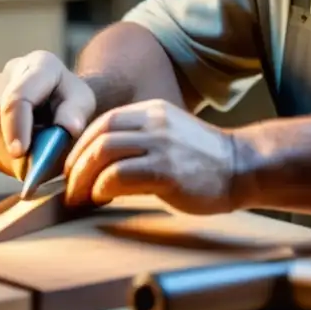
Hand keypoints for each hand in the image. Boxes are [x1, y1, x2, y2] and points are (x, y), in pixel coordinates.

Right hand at [0, 50, 96, 177]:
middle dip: (9, 147)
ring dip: (4, 154)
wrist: (62, 103)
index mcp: (40, 65)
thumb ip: (76, 114)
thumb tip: (69, 127)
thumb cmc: (74, 105)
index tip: (20, 152)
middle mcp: (11, 72)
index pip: (19, 95)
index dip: (16, 125)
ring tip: (30, 166)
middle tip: (29, 171)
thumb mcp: (84, 105)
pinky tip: (19, 160)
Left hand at [63, 99, 237, 214]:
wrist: (242, 168)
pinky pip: (119, 175)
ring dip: (82, 177)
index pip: (103, 121)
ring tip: (78, 197)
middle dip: (75, 163)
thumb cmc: (204, 160)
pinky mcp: (167, 170)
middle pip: (98, 135)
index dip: (80, 145)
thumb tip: (98, 163)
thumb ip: (139, 140)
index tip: (71, 167)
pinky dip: (101, 188)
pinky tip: (101, 198)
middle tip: (68, 187)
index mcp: (152, 111)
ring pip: (103, 152)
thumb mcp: (169, 135)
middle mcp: (155, 122)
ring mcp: (161, 144)